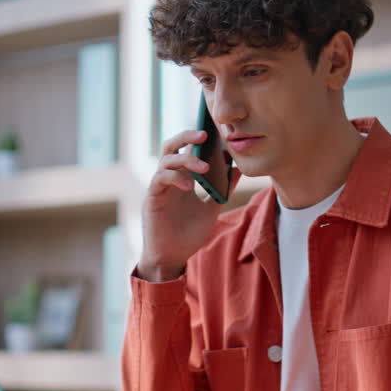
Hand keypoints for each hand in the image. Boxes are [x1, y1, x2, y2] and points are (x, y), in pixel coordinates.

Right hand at [137, 130, 240, 281]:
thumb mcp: (212, 207)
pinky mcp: (152, 199)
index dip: (196, 139)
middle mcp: (168, 179)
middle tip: (204, 135)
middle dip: (186, 137)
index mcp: (182, 178)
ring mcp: (159, 187)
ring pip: (166, 160)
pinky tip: (190, 187)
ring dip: (186, 160)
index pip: (186, 150)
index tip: (214, 133)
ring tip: (204, 168)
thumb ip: (222, 188)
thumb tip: (238, 169)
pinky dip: (175, 178)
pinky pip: (159, 179)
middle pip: (171, 147)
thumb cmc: (189, 234)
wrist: (173, 257)